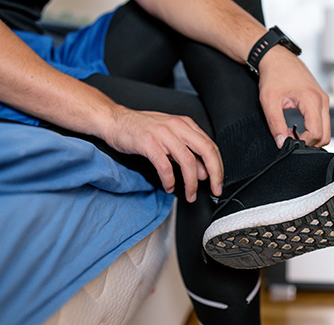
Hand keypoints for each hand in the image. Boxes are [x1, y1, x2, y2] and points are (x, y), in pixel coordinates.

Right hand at [102, 106, 222, 201]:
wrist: (114, 120)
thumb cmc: (141, 129)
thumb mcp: (170, 138)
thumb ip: (187, 153)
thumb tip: (203, 172)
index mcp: (185, 124)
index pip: (211, 146)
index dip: (218, 167)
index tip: (218, 182)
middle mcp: (177, 126)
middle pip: (206, 151)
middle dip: (214, 174)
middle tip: (214, 190)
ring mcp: (163, 134)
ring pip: (187, 161)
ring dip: (191, 183)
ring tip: (190, 195)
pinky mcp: (148, 143)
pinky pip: (165, 166)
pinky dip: (170, 180)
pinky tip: (169, 187)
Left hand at [257, 47, 330, 147]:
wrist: (276, 57)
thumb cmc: (274, 74)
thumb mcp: (269, 101)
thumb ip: (276, 124)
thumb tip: (282, 142)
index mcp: (312, 99)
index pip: (316, 133)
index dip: (303, 142)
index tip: (288, 141)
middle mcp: (322, 99)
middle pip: (326, 135)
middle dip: (309, 143)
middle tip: (291, 140)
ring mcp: (323, 99)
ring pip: (326, 129)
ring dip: (311, 136)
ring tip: (292, 132)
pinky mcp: (321, 99)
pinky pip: (323, 121)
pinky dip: (312, 128)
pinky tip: (297, 126)